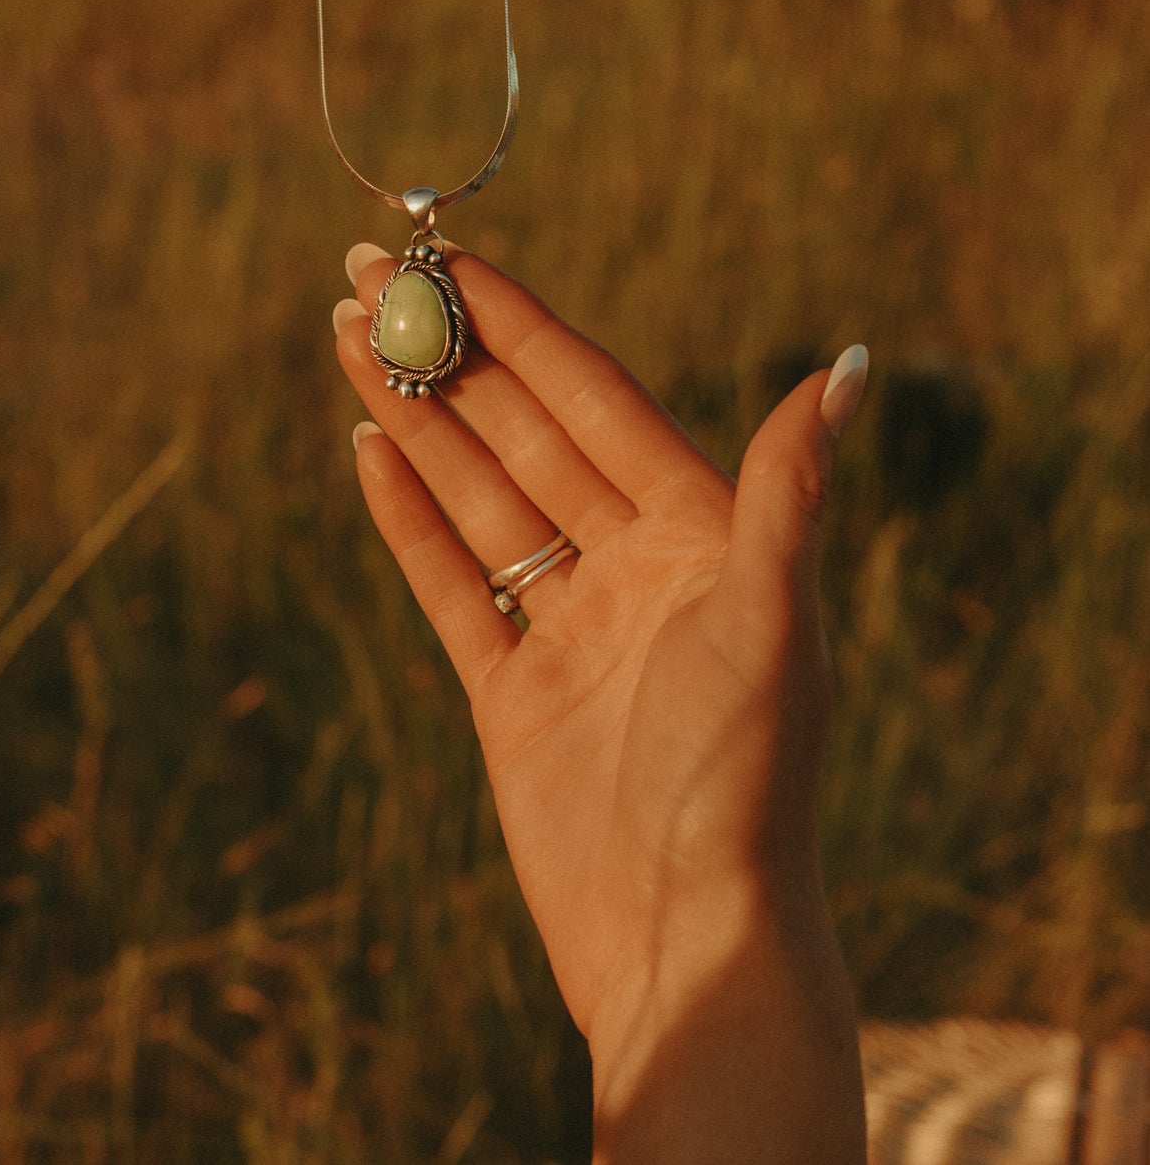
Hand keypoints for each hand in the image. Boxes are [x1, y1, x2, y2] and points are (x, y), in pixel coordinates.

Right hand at [334, 244, 868, 1164]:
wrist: (689, 943)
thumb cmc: (747, 779)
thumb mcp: (773, 617)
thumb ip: (788, 488)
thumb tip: (851, 366)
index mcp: (697, 531)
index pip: (590, 397)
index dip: (519, 323)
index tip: (452, 257)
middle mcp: (631, 564)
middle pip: (521, 431)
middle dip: (447, 352)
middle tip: (366, 272)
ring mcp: (567, 627)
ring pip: (476, 493)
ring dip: (414, 415)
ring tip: (348, 337)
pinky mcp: (513, 694)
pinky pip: (450, 583)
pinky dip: (407, 518)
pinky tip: (367, 449)